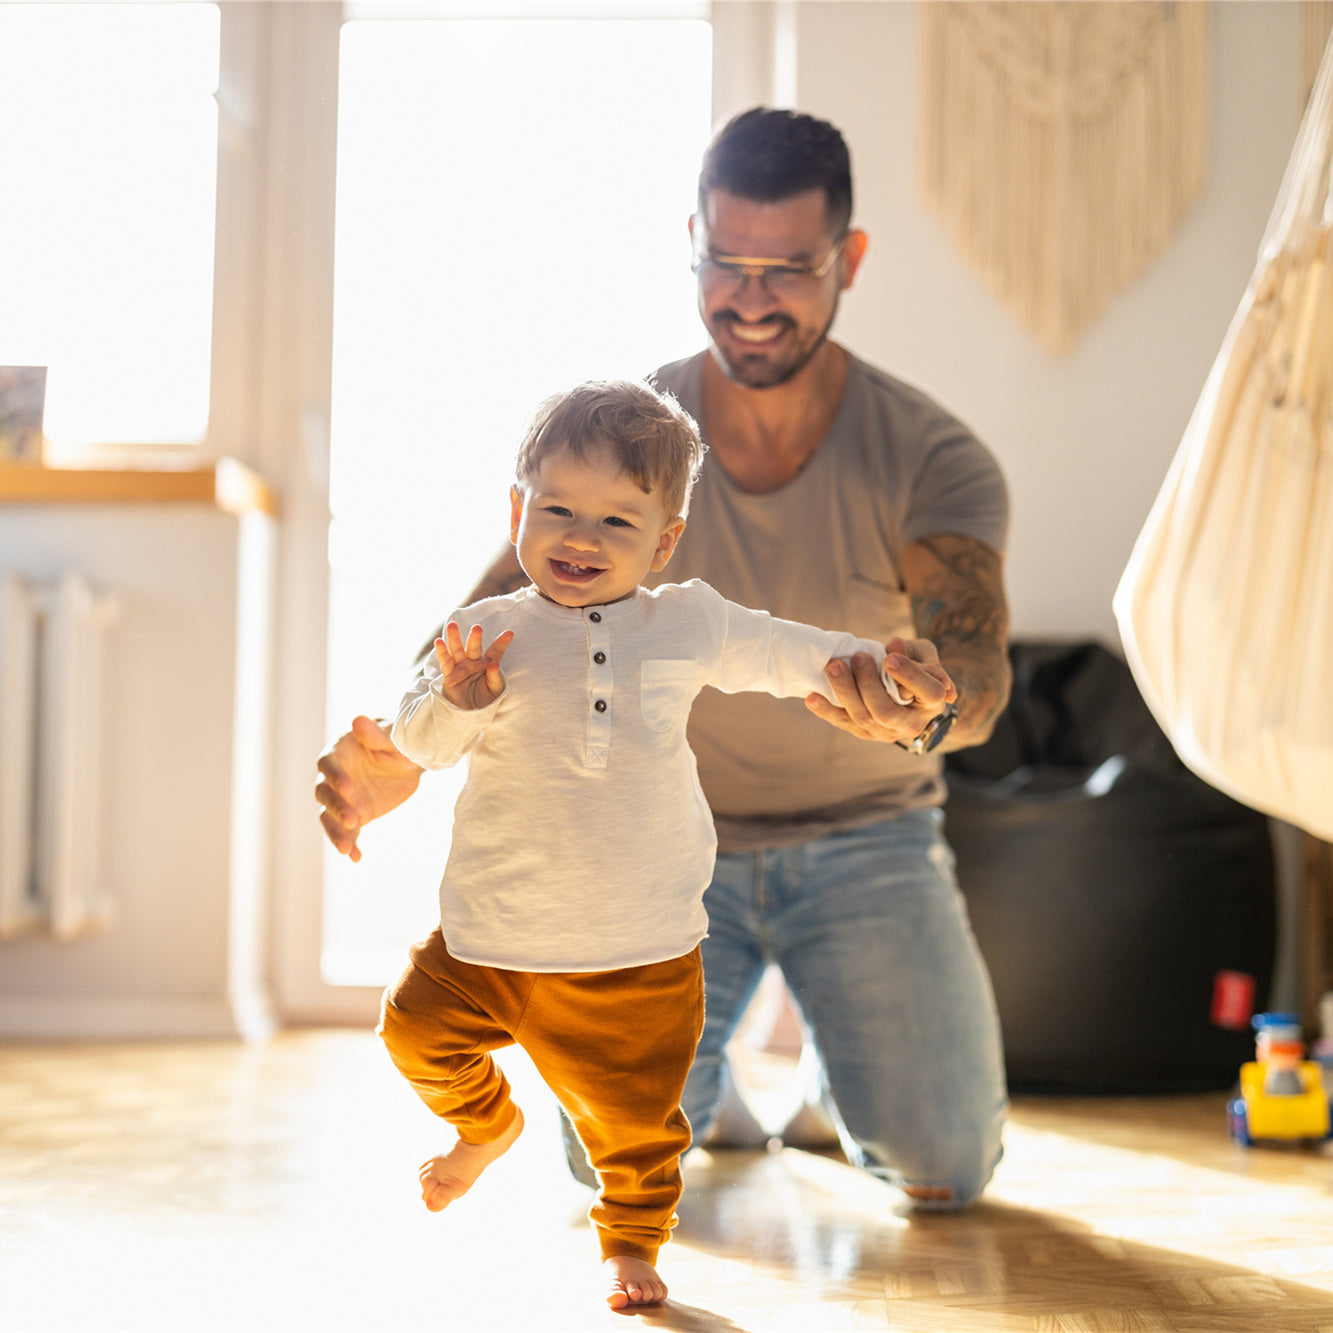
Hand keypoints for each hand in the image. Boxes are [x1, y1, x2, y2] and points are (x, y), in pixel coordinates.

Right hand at [316, 715, 424, 861]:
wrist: (412, 762)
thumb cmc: (401, 743)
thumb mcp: (395, 739)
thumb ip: (377, 734)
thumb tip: (358, 720)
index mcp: (340, 752)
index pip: (328, 764)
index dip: (335, 776)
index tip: (347, 788)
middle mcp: (335, 777)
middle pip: (324, 793)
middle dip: (335, 807)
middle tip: (352, 820)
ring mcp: (343, 798)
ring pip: (329, 817)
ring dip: (335, 831)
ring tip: (345, 849)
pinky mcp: (354, 815)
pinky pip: (347, 832)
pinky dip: (350, 844)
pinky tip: (355, 857)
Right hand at [433, 622, 513, 710]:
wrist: (472, 714)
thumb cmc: (486, 700)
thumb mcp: (496, 690)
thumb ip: (495, 678)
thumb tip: (494, 664)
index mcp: (488, 664)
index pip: (496, 651)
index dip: (502, 643)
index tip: (510, 633)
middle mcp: (474, 662)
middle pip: (474, 647)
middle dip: (475, 638)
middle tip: (477, 628)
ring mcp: (461, 667)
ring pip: (457, 650)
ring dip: (454, 638)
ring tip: (452, 625)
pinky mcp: (450, 675)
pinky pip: (445, 663)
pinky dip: (442, 653)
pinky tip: (439, 642)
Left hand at [806, 636, 957, 743]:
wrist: (907, 694)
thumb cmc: (917, 665)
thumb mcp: (922, 653)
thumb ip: (911, 650)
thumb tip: (893, 644)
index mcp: (933, 701)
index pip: (927, 691)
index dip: (909, 675)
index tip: (890, 658)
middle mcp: (912, 724)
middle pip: (886, 711)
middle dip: (868, 684)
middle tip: (857, 657)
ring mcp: (886, 732)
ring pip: (862, 719)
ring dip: (844, 692)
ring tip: (833, 666)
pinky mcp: (865, 732)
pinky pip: (844, 723)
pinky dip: (827, 710)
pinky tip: (812, 697)